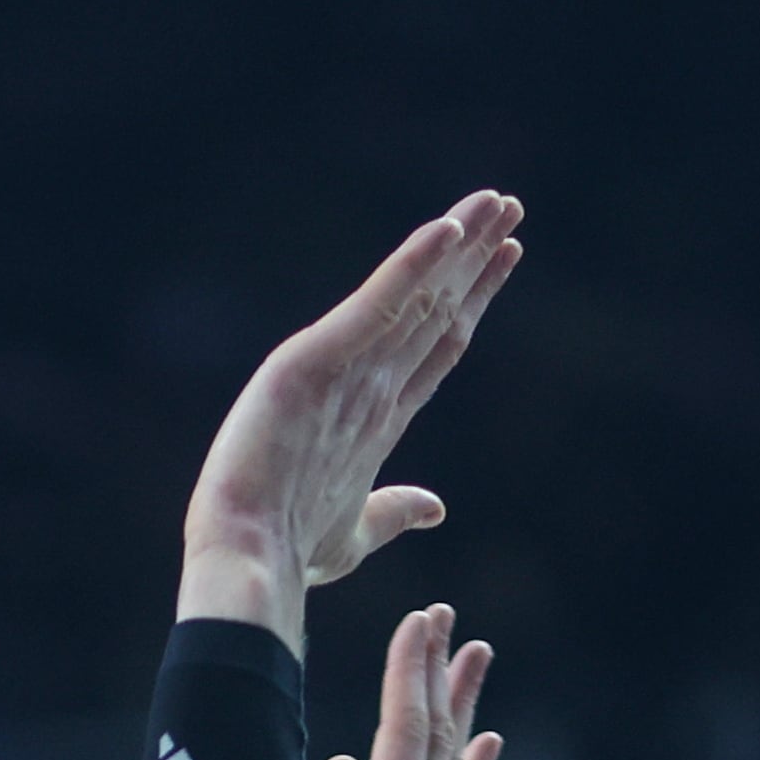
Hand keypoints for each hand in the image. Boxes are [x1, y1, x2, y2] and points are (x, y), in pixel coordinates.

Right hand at [180, 194, 522, 647]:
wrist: (250, 558)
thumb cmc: (289, 549)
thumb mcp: (354, 532)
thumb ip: (393, 511)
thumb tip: (435, 508)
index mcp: (376, 415)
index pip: (438, 343)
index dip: (473, 298)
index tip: (506, 256)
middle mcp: (363, 381)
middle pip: (434, 306)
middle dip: (474, 256)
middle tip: (509, 205)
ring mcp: (341, 368)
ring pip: (416, 294)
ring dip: (460, 244)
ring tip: (499, 202)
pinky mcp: (314, 363)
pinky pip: (377, 304)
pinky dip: (413, 264)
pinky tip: (451, 229)